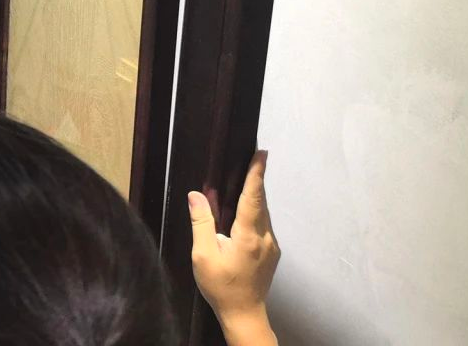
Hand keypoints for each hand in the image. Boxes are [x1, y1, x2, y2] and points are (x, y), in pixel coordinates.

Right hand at [190, 150, 279, 345]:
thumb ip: (201, 223)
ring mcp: (272, 246)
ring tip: (244, 181)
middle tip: (251, 158)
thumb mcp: (203, 255)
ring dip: (254, 197)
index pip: (253, 198)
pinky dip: (255, 212)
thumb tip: (195, 195)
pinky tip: (243, 213)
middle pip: (260, 202)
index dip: (256, 174)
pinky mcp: (271, 253)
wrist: (244, 314)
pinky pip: (263, 225)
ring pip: (263, 214)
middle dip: (255, 180)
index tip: (262, 153)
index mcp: (249, 236)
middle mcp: (265, 238)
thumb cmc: (221, 286)